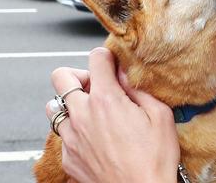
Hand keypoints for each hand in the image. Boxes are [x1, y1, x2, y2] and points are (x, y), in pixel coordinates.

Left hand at [48, 47, 178, 182]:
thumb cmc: (154, 159)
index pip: (96, 58)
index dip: (107, 56)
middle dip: (79, 75)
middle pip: (61, 77)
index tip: (114, 63)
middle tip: (97, 85)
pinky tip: (95, 138)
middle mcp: (83, 116)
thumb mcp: (161, 115)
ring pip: (54, 107)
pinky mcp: (68, 158)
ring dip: (71, 104)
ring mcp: (71, 138)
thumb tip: (127, 75)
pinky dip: (76, 130)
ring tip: (91, 112)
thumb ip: (140, 90)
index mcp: (106, 100)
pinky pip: (62, 135)